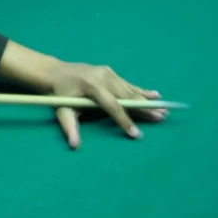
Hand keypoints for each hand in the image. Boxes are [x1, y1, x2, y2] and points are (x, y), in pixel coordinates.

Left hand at [43, 61, 166, 148]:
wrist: (55, 71)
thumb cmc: (58, 93)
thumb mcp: (61, 110)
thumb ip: (69, 127)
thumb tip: (74, 145)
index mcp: (91, 86)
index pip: (112, 105)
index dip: (124, 120)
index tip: (135, 134)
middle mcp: (102, 77)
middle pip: (126, 96)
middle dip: (143, 109)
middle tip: (160, 119)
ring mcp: (107, 72)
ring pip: (129, 90)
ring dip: (146, 101)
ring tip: (163, 111)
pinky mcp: (109, 72)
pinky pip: (127, 83)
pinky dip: (141, 90)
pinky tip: (156, 95)